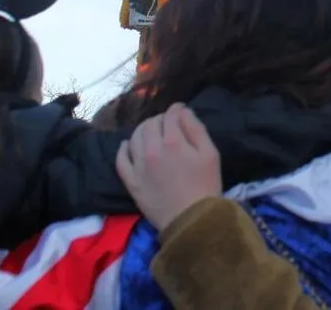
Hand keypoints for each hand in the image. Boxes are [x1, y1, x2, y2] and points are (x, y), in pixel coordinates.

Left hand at [116, 103, 222, 231]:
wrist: (191, 220)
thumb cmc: (205, 185)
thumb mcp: (210, 153)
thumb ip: (196, 129)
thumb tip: (183, 112)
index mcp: (173, 142)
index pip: (170, 115)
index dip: (177, 109)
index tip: (181, 110)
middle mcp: (152, 150)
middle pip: (150, 124)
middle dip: (160, 119)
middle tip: (169, 123)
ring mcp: (138, 166)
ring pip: (134, 137)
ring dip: (143, 130)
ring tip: (151, 133)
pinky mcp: (131, 182)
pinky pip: (121, 159)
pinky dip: (124, 148)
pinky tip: (128, 145)